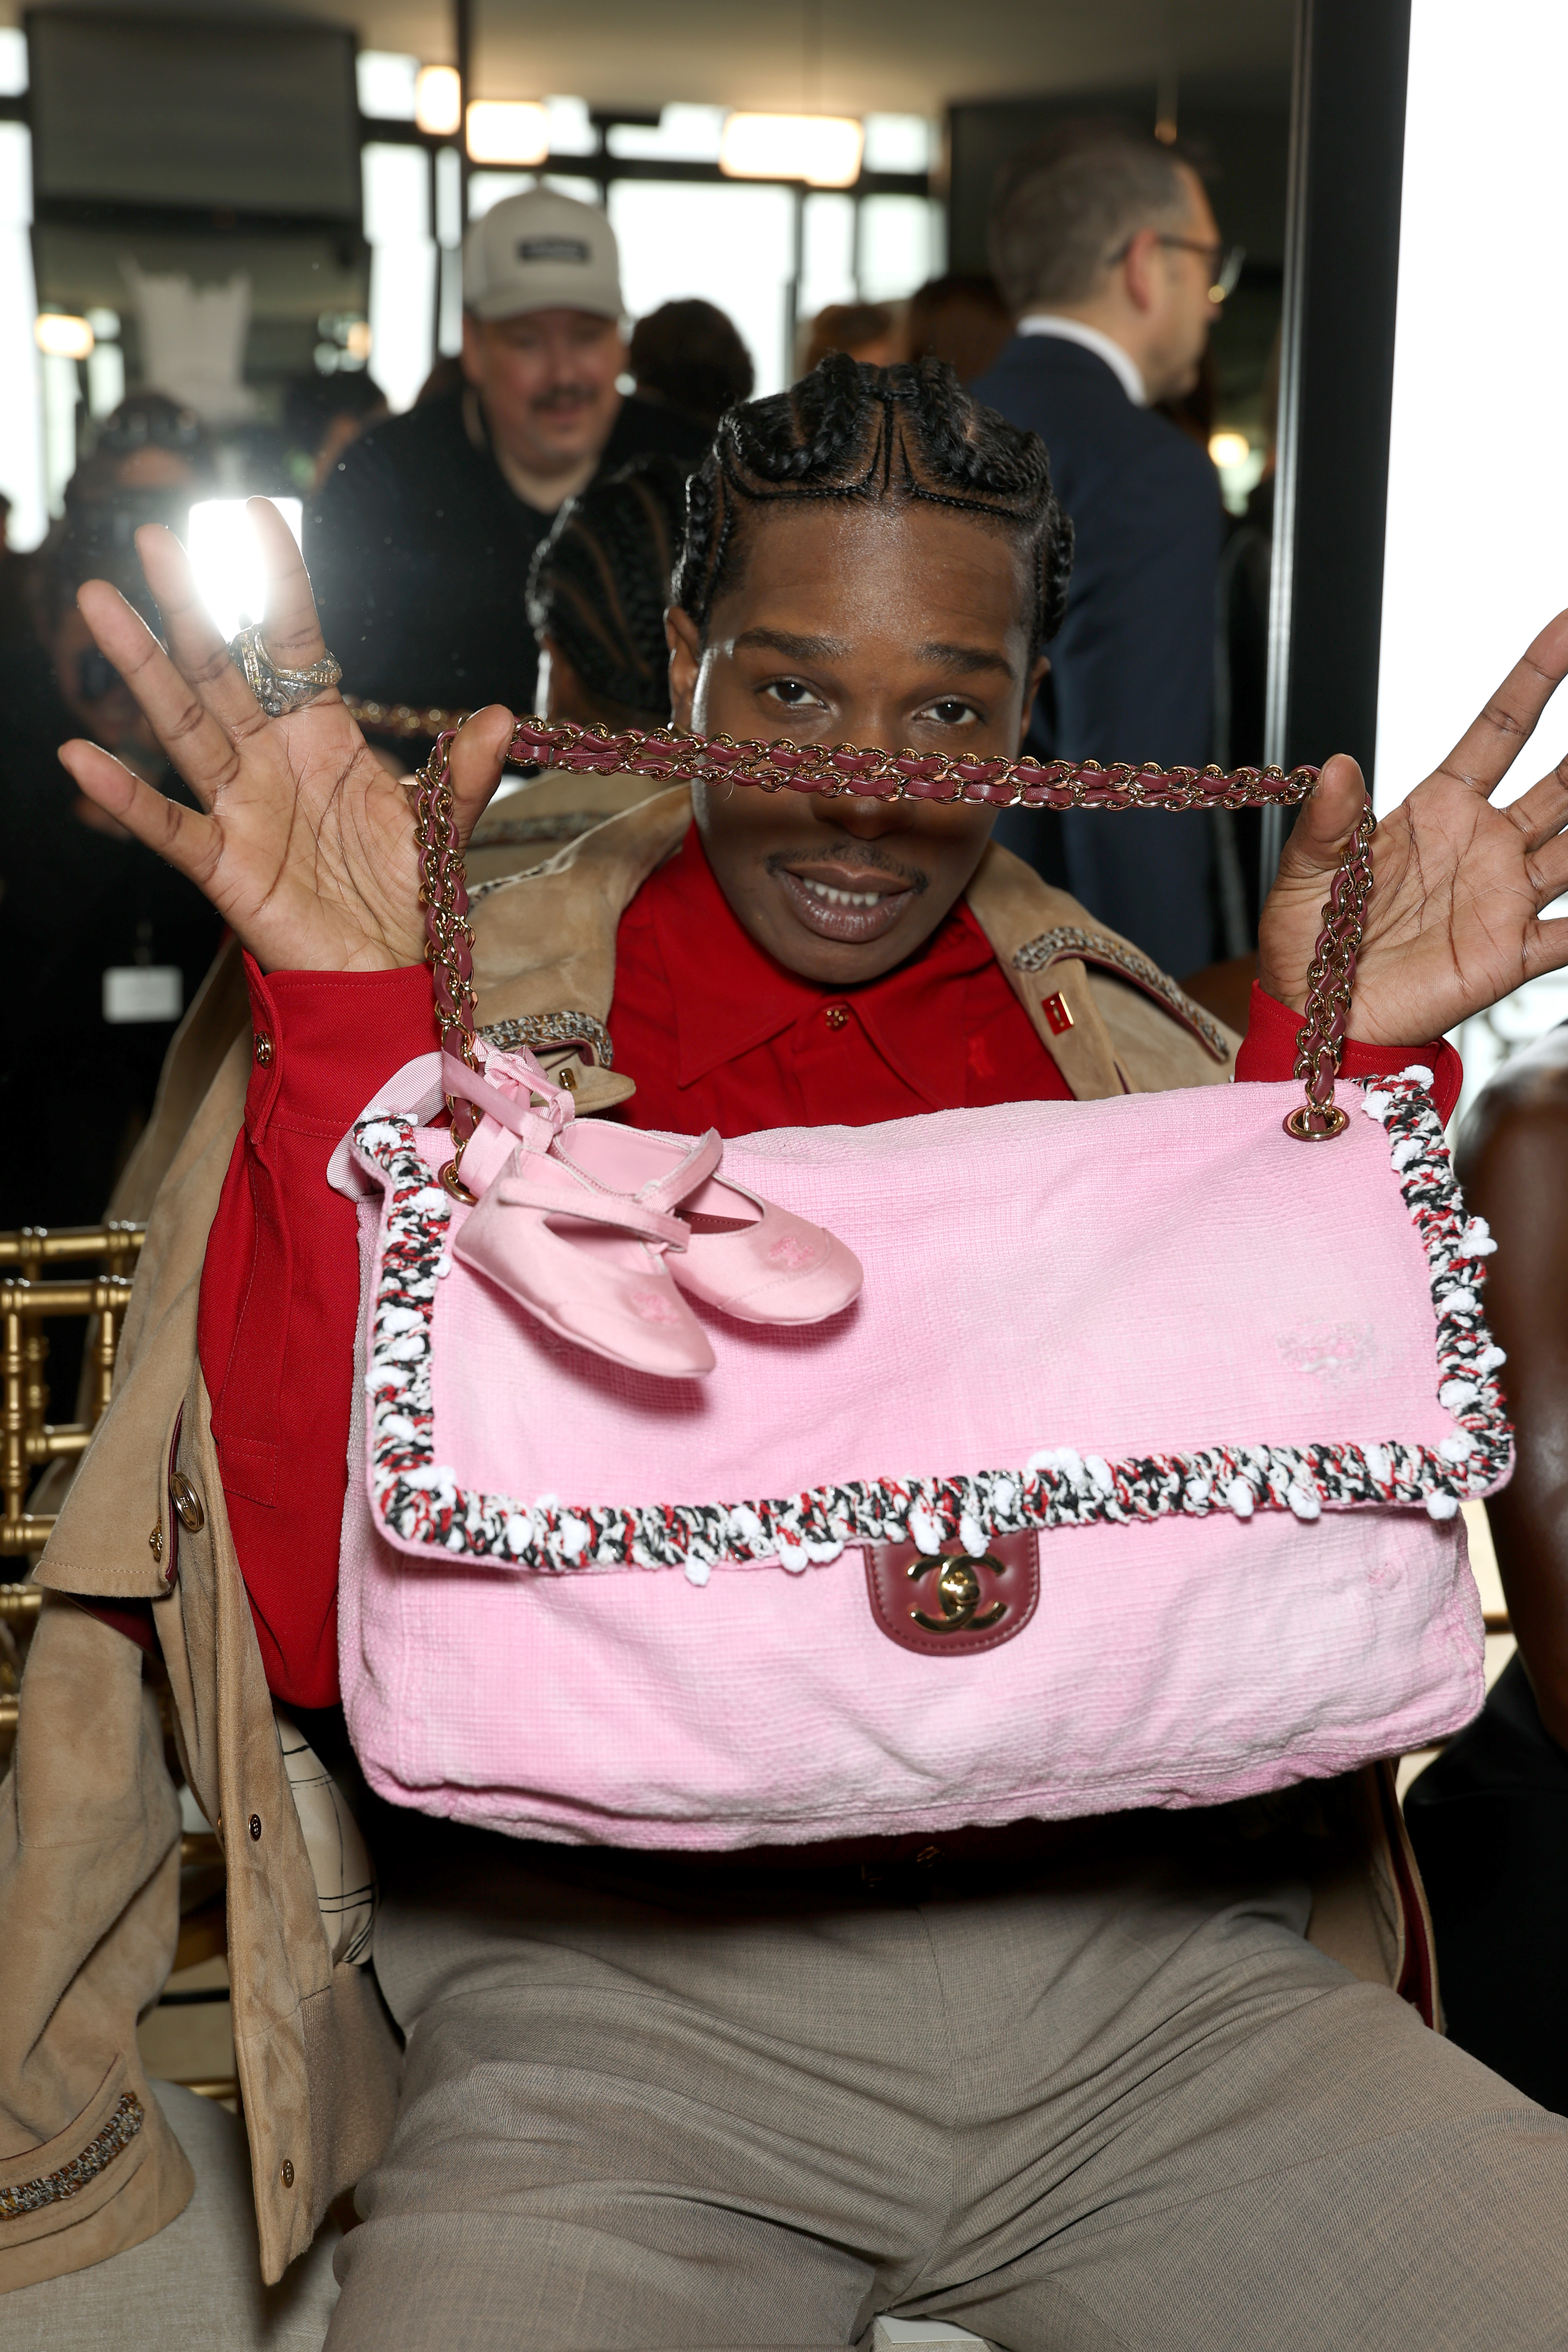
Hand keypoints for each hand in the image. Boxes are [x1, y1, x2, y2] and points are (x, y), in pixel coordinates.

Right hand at [58, 500, 514, 973]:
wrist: (388, 971)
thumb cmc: (403, 893)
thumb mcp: (442, 826)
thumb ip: (465, 774)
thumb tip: (501, 717)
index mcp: (321, 735)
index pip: (293, 642)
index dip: (276, 582)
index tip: (255, 512)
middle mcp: (270, 760)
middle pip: (222, 670)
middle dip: (188, 605)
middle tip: (150, 537)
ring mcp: (241, 808)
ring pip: (185, 726)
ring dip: (143, 668)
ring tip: (100, 605)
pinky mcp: (224, 865)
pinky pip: (169, 824)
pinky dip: (125, 795)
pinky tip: (81, 756)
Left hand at [1258, 610, 1567, 1044]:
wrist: (1317, 1019)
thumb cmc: (1307, 944)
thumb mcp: (1304, 875)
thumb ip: (1327, 824)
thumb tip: (1338, 766)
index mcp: (1438, 810)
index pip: (1499, 730)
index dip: (1535, 679)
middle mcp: (1486, 844)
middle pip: (1563, 780)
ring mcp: (1506, 895)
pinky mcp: (1511, 951)